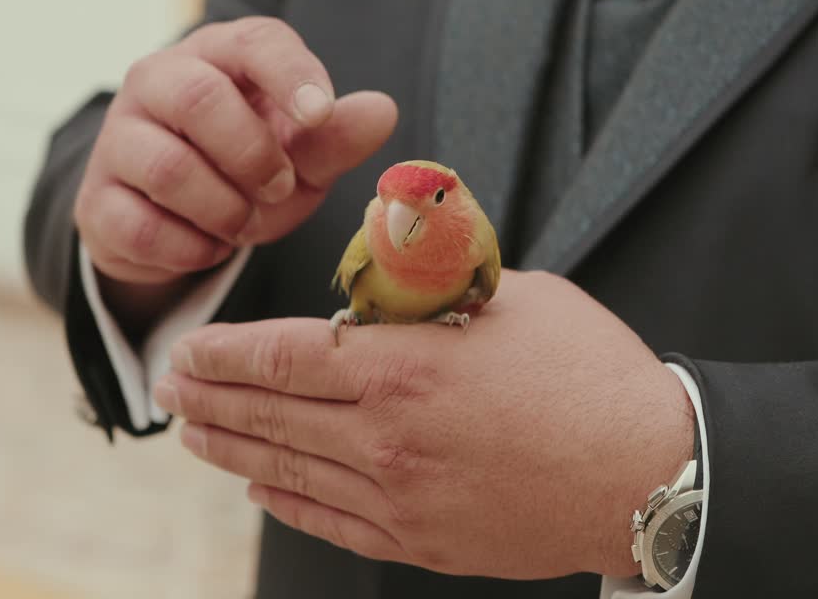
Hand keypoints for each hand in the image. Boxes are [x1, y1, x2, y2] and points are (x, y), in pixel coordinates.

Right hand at [74, 17, 397, 319]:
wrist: (178, 225)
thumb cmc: (249, 172)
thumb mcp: (302, 157)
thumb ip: (335, 136)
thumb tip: (383, 111)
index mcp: (219, 55)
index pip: (253, 41)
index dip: (290, 75)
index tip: (319, 113)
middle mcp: (158, 81)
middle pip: (199, 99)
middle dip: (252, 155)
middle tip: (278, 188)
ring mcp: (118, 139)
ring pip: (168, 167)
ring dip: (223, 209)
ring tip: (242, 222)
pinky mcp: (97, 200)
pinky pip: (143, 227)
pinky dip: (191, 249)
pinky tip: (207, 246)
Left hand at [154, 270, 695, 578]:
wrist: (647, 474)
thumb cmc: (590, 375)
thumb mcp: (516, 298)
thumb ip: (440, 288)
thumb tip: (394, 277)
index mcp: (403, 367)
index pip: (281, 357)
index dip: (224, 353)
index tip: (188, 347)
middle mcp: (386, 437)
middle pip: (270, 416)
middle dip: (210, 399)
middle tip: (170, 387)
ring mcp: (399, 498)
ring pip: (288, 469)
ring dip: (231, 449)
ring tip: (193, 435)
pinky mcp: (420, 540)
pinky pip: (330, 520)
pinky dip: (284, 500)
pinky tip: (257, 486)